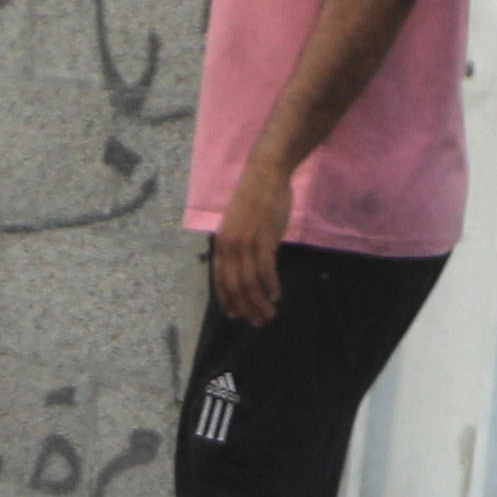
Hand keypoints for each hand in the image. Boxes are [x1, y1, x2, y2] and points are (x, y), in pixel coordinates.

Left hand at [208, 161, 291, 328]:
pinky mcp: (263, 239)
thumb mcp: (240, 226)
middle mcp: (229, 246)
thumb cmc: (255, 199)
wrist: (265, 174)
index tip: (236, 316)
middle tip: (258, 322)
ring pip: (250, 282)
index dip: (228, 300)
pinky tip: (276, 296)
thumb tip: (250, 270)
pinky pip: (265, 270)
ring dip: (260, 303)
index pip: (220, 280)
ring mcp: (245, 243)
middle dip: (246, 307)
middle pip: (235, 286)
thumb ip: (241, 248)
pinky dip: (270, 286)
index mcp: (221, 244)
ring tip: (270, 314)